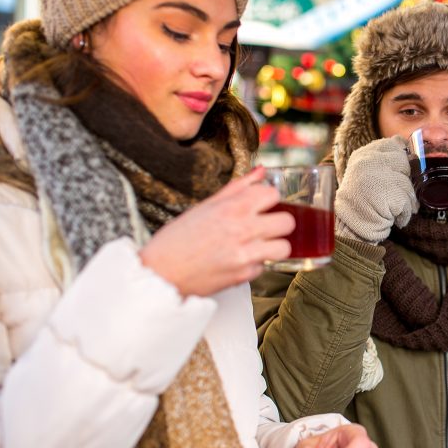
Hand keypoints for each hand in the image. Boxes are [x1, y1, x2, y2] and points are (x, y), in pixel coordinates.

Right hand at [139, 166, 294, 296]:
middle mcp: (243, 229)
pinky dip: (255, 265)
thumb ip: (238, 188)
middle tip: (266, 226)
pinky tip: (239, 261)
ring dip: (274, 246)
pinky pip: (263, 268)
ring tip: (259, 245)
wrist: (160, 274)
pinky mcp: (244, 276)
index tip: (262, 205)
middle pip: (287, 222)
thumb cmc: (177, 239)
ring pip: (284, 248)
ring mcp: (246, 254)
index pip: (273, 194)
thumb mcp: (205, 206)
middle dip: (279, 223)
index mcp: (233, 207)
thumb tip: (261, 171)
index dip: (269, 199)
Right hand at [335, 137, 418, 243]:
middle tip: (391, 194)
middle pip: (405, 163)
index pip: (393, 144)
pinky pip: (408, 202)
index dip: (399, 160)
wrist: (350, 230)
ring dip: (406, 201)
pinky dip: (404, 214)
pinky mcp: (387, 195)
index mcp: (362, 154)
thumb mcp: (366, 173)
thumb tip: (403, 141)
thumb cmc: (361, 202)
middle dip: (404, 181)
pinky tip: (392, 217)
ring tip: (390, 209)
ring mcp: (376, 178)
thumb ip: (383, 157)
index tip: (394, 173)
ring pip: (409, 185)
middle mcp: (368, 162)